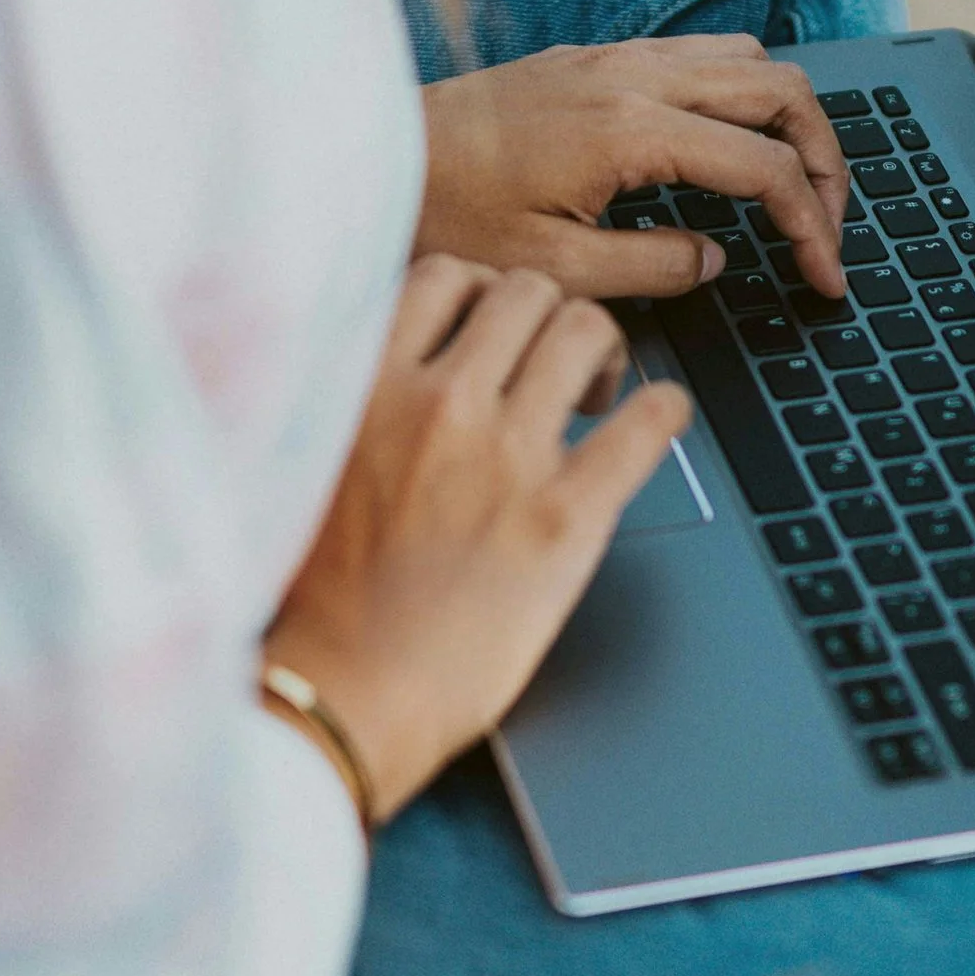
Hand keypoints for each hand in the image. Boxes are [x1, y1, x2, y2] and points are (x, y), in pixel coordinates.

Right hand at [268, 256, 687, 817]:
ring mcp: (507, 456)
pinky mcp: (565, 517)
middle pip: (525, 291)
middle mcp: (441, 404)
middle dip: (548, 317)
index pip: (446, 276)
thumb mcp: (310, 466)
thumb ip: (354, 403)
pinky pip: (645, 424)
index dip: (483, 294)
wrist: (344, 698)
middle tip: (556, 364)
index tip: (495, 328)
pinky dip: (664, 410)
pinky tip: (660, 417)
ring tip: (600, 392)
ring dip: (605, 350)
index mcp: (369, 387)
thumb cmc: (317, 602)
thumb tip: (400, 367)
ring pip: (587, 331)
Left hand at [416, 39, 850, 302]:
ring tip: (793, 187)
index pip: (764, 167)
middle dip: (825, 160)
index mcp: (631, 129)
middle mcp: (631, 76)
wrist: (369, 160)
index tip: (826, 277)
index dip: (812, 225)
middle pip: (780, 90)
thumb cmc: (445, 217)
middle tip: (830, 226)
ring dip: (787, 119)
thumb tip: (717, 259)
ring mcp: (612, 57)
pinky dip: (741, 97)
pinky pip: (698, 55)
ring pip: (746, 60)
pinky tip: (728, 149)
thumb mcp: (553, 270)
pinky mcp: (590, 59)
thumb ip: (652, 267)